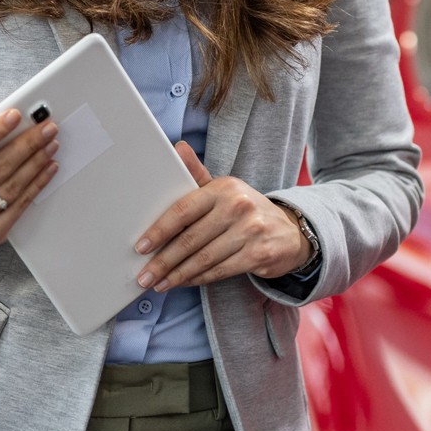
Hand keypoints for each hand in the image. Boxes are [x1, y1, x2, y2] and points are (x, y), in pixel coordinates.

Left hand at [132, 142, 311, 290]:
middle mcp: (238, 206)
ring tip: (159, 283)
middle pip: (191, 239)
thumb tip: (177, 147)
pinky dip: (198, 279)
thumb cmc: (245, 209)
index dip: (159, 230)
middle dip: (163, 261)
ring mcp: (251, 231)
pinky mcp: (259, 254)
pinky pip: (220, 271)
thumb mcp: (223, 189)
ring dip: (177, 274)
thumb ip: (197, 173)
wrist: (289, 231)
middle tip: (144, 275)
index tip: (141, 246)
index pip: (183, 210)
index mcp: (224, 187)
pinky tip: (183, 282)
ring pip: (204, 259)